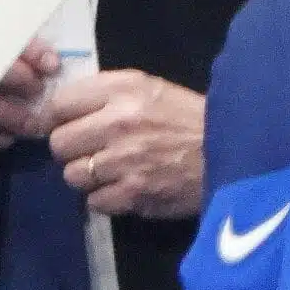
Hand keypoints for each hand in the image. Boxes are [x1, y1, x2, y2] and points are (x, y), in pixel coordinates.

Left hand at [45, 71, 204, 217]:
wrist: (230, 151)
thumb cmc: (188, 117)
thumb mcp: (149, 88)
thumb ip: (106, 94)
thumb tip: (62, 109)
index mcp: (121, 90)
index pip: (59, 104)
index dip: (59, 118)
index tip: (68, 125)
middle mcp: (117, 122)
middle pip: (59, 143)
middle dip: (71, 149)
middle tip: (90, 150)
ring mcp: (123, 161)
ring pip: (72, 175)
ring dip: (87, 176)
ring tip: (110, 171)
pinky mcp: (133, 195)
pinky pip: (94, 202)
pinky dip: (106, 198)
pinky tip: (124, 188)